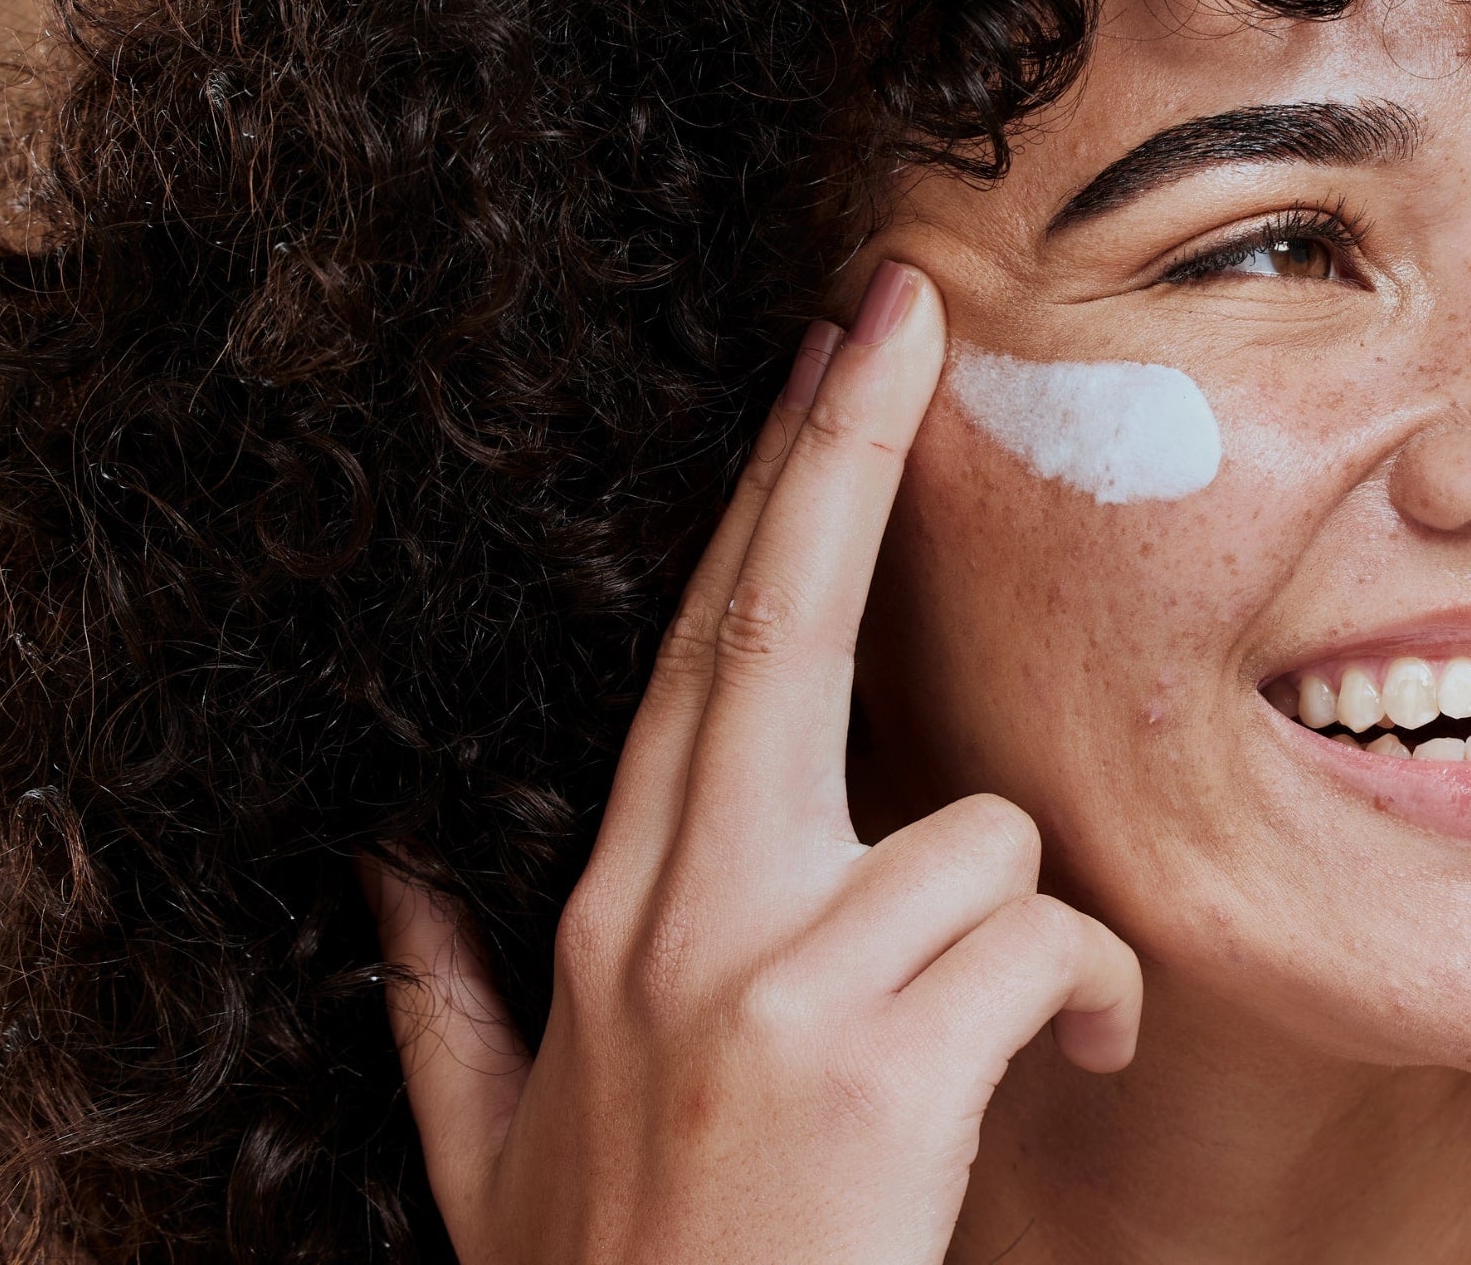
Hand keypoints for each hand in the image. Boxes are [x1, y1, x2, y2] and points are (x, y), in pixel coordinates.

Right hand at [361, 262, 1143, 1264]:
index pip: (692, 662)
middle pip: (767, 630)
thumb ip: (442, 1013)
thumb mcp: (486, 1160)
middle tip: (896, 310)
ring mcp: (763, 981)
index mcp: (604, 922)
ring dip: (1030, 931)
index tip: (815, 368)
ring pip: (972, 833)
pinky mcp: (866, 1063)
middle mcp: (671, 921)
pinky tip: (1063, 1072)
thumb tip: (387, 888)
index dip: (758, 503)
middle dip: (835, 455)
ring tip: (1031, 1037)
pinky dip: (1082, 1001)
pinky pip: (1039, 942)